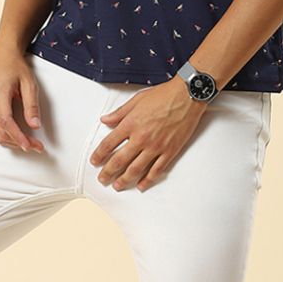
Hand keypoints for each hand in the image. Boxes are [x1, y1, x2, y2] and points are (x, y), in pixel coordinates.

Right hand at [0, 47, 44, 152]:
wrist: (2, 57)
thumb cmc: (15, 67)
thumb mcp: (29, 83)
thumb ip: (31, 105)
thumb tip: (35, 125)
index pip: (6, 122)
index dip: (17, 136)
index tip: (29, 146)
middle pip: (1, 132)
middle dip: (19, 143)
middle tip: (37, 147)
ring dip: (14, 142)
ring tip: (31, 143)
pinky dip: (8, 136)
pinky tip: (20, 137)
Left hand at [90, 76, 205, 189]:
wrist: (188, 96)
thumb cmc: (164, 95)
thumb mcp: (137, 100)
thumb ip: (119, 113)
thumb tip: (105, 120)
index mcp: (130, 124)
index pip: (108, 144)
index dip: (99, 155)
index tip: (95, 161)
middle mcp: (141, 138)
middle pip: (119, 160)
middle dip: (108, 172)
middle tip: (102, 179)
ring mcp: (156, 147)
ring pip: (136, 169)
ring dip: (124, 180)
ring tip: (117, 186)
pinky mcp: (170, 151)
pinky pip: (156, 170)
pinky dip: (148, 180)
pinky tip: (141, 185)